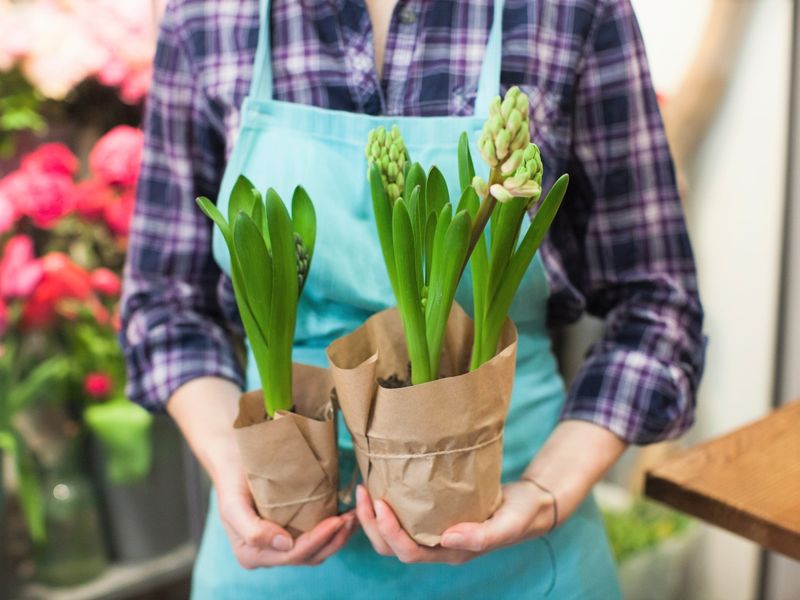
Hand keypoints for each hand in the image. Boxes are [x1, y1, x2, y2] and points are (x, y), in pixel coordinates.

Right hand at [167, 377, 358, 569]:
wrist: (233, 459)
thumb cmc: (231, 479)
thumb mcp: (232, 505)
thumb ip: (253, 531)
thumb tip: (285, 545)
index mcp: (252, 554)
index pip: (292, 555)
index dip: (317, 540)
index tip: (336, 521)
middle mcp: (268, 554)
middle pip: (309, 556)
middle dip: (334, 539)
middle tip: (353, 517)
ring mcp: (282, 543)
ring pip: (317, 550)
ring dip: (338, 536)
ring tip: (355, 516)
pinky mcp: (293, 530)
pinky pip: (316, 537)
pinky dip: (333, 529)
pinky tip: (347, 514)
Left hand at [355, 481, 553, 564]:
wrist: (530, 504)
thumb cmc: (520, 514)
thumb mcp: (507, 524)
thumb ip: (482, 535)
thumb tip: (448, 538)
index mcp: (451, 553)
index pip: (409, 552)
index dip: (389, 531)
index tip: (379, 503)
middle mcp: (437, 546)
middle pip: (391, 547)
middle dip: (371, 524)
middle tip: (363, 491)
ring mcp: (433, 532)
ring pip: (391, 534)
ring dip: (372, 516)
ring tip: (364, 487)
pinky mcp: (432, 516)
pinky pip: (401, 517)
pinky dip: (385, 505)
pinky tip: (381, 482)